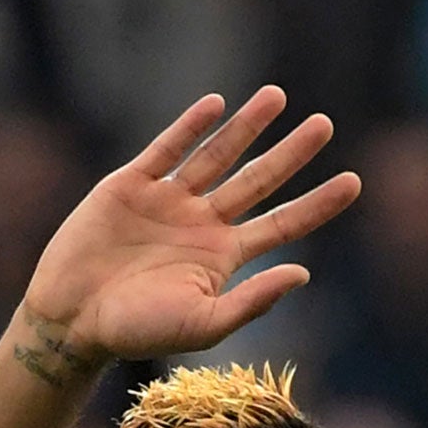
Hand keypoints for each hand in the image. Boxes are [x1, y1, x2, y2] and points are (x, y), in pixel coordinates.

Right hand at [20, 87, 360, 369]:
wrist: (73, 319)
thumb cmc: (138, 331)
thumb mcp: (204, 323)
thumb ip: (253, 301)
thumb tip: (304, 273)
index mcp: (225, 258)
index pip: (284, 224)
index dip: (319, 203)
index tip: (355, 182)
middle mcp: (203, 224)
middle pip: (259, 181)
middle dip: (292, 153)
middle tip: (325, 124)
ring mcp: (168, 201)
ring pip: (218, 155)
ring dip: (247, 126)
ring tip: (278, 96)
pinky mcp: (130, 185)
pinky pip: (166, 149)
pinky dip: (191, 127)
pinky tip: (216, 105)